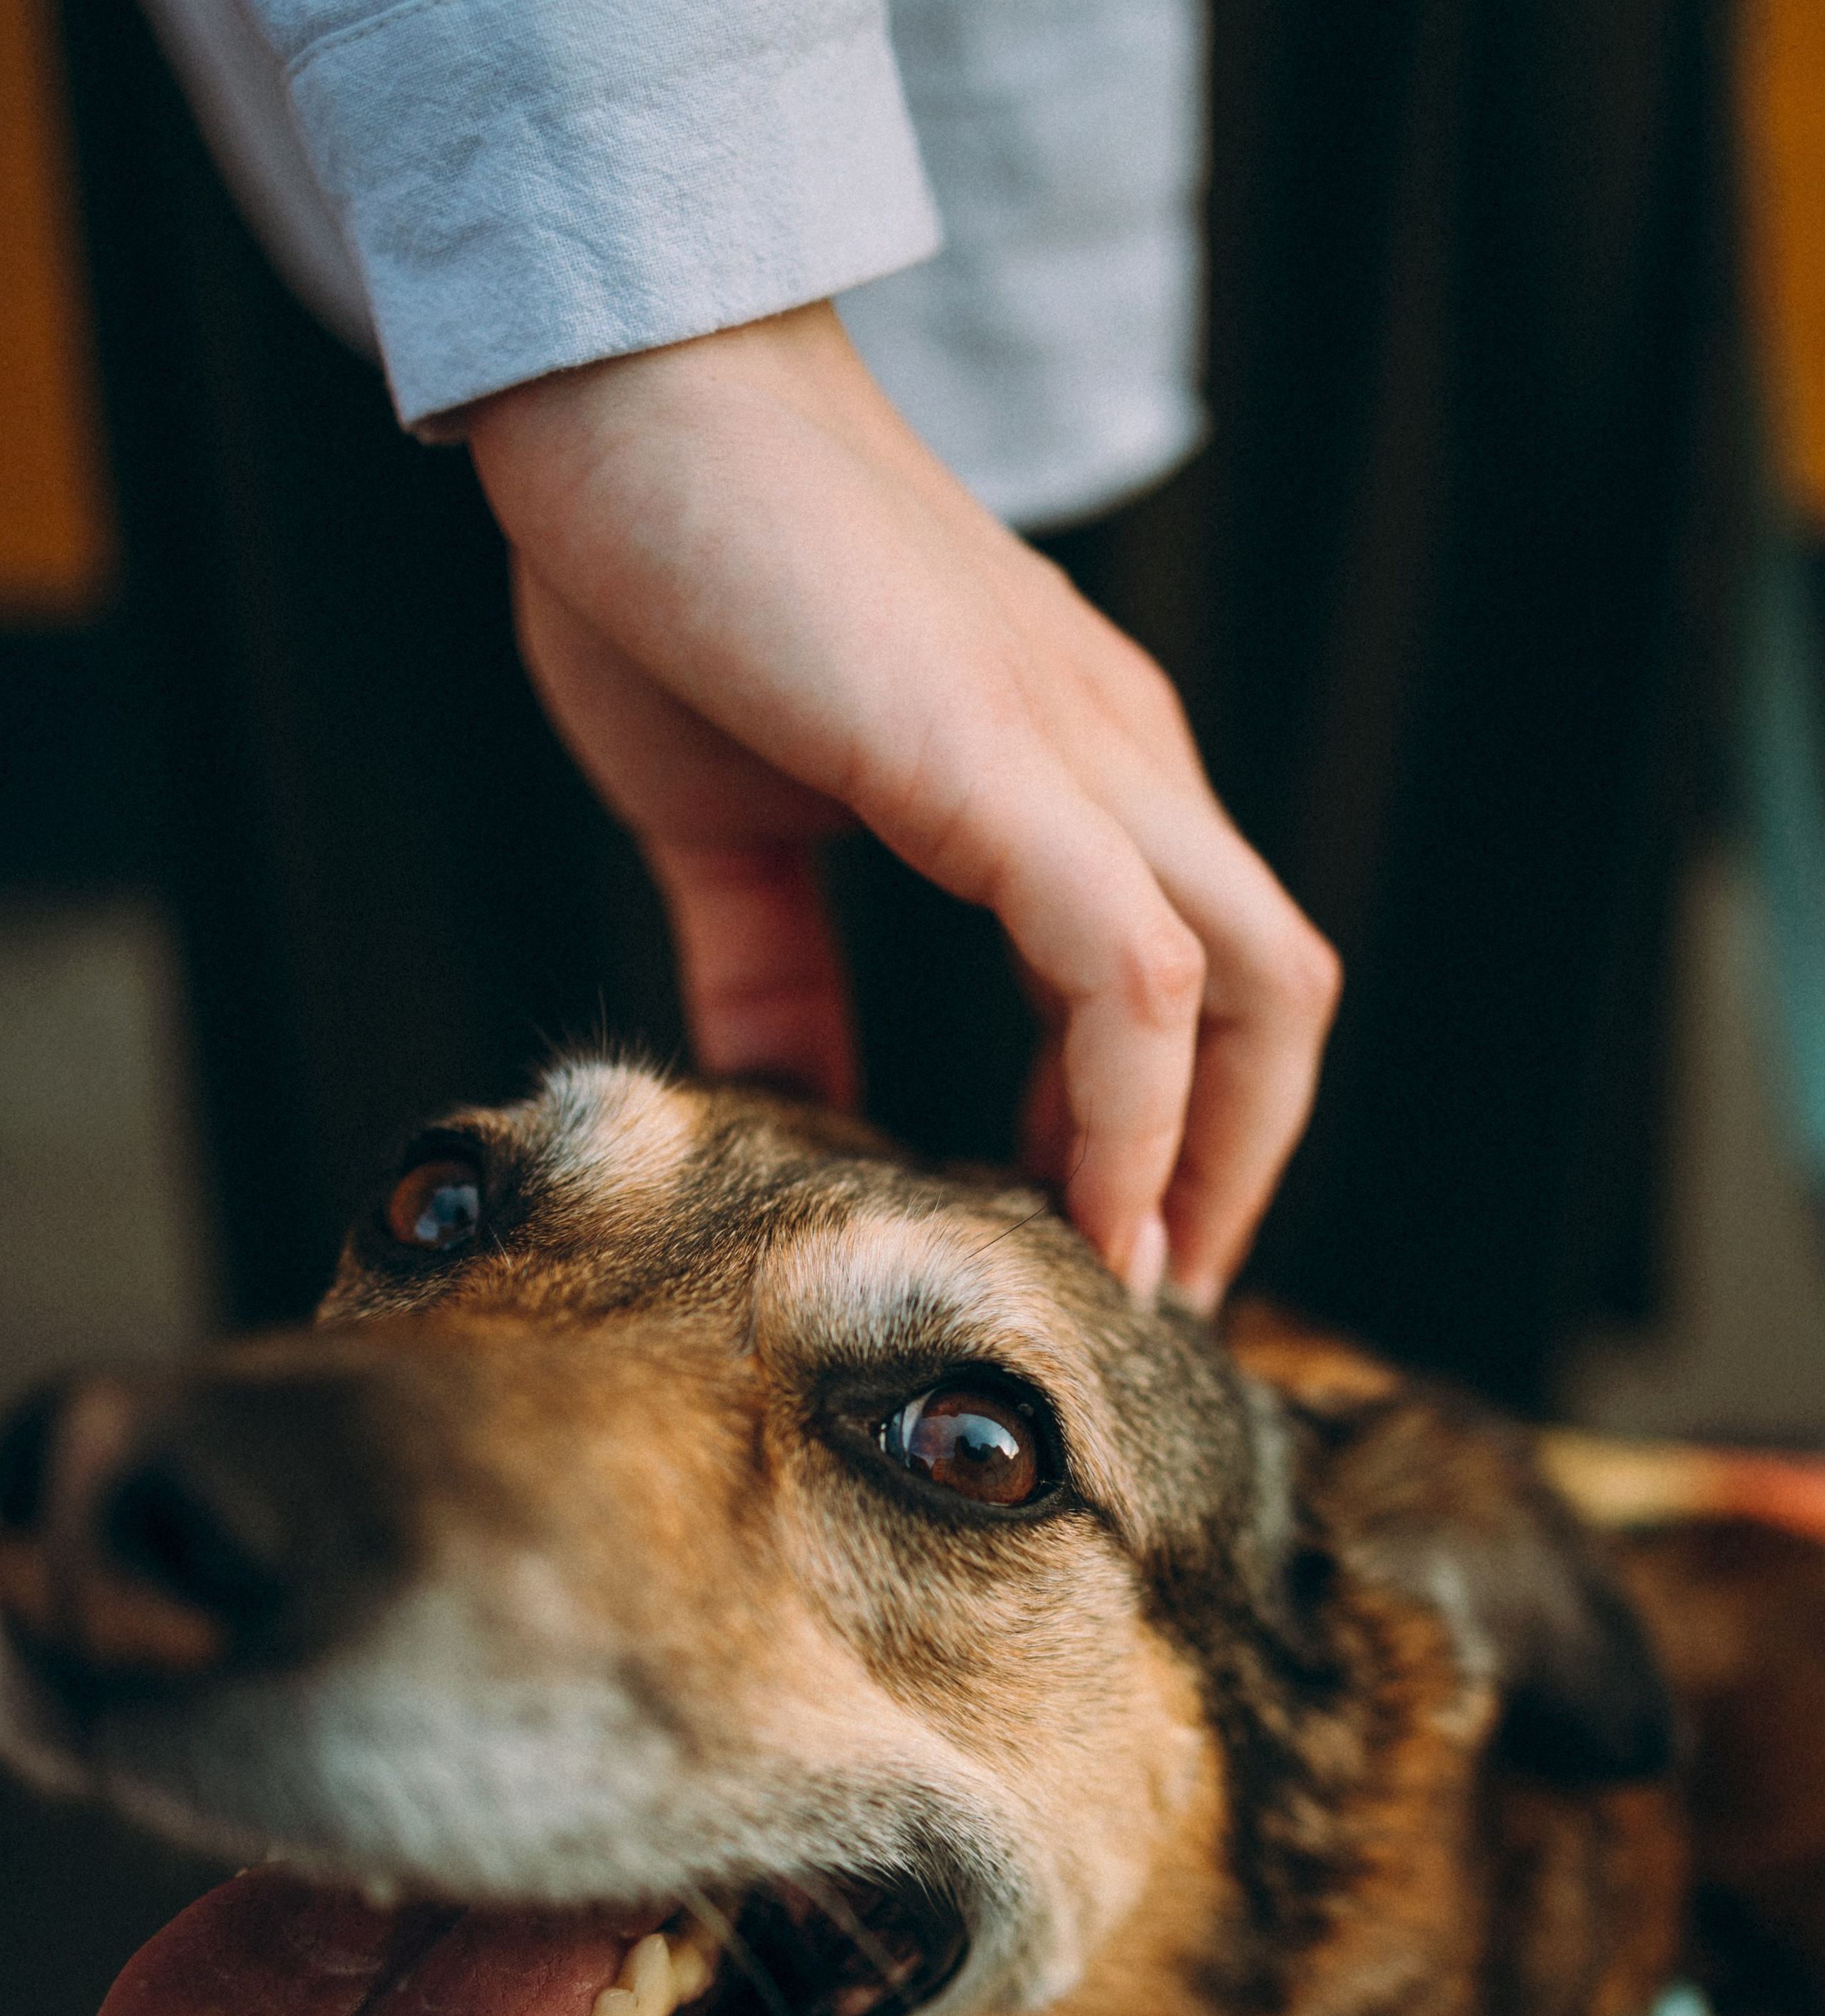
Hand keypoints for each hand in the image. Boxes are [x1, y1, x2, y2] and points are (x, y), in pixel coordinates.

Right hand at [468, 305, 1338, 1305]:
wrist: (622, 389)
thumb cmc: (674, 572)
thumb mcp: (729, 823)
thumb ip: (775, 969)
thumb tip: (785, 1101)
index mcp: (1074, 765)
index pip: (1197, 972)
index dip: (1174, 1120)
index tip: (1101, 1231)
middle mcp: (1122, 757)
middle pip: (1282, 992)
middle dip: (1241, 1158)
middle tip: (1149, 1284)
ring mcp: (1086, 753)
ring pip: (1253, 989)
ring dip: (1208, 1159)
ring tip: (1127, 1276)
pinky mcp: (1009, 763)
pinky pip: (1131, 974)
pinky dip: (1128, 1110)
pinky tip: (1080, 1208)